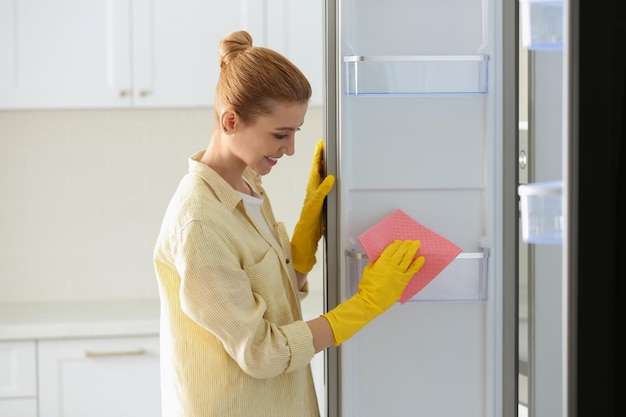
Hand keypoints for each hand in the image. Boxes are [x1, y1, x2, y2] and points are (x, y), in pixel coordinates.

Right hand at [291, 140, 334, 272]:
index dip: (318, 161)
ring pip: (315, 180)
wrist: (304, 241)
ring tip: (321, 154)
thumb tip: (330, 185)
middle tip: (321, 145)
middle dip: (318, 158)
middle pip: (315, 173)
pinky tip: (330, 178)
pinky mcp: (314, 207)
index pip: (316, 174)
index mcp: (314, 193)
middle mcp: (311, 194)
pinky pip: (320, 195)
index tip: (321, 148)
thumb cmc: (312, 227)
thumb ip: (324, 197)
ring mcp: (312, 200)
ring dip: (318, 167)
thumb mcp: (321, 209)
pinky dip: (324, 187)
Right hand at [322, 240, 424, 344]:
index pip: (390, 250)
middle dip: (406, 245)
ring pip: (407, 259)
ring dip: (412, 251)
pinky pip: (412, 271)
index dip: (395, 245)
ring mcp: (399, 273)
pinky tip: (421, 259)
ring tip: (416, 245)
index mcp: (382, 262)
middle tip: (410, 241)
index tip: (399, 242)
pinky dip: (417, 264)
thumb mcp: (368, 271)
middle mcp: (392, 266)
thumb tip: (379, 260)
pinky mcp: (403, 281)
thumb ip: (375, 264)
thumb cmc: (367, 288)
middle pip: (401, 252)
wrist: (372, 300)